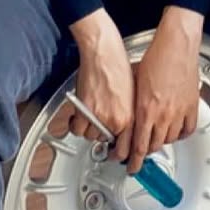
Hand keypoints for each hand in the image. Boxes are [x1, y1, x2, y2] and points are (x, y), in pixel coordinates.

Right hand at [68, 9, 134, 163]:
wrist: (104, 52)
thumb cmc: (118, 66)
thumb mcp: (133, 94)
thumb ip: (129, 114)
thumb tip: (124, 125)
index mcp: (132, 117)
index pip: (129, 148)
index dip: (123, 156)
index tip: (120, 158)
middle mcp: (117, 120)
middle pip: (106, 142)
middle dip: (103, 137)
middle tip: (100, 128)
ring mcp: (99, 117)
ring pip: (90, 136)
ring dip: (90, 128)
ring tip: (92, 114)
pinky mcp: (84, 111)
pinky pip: (76, 129)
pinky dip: (76, 125)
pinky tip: (79, 116)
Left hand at [127, 6, 203, 176]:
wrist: (176, 46)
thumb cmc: (155, 58)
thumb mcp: (134, 83)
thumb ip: (131, 104)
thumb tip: (126, 115)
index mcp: (145, 110)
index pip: (137, 146)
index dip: (133, 161)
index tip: (130, 167)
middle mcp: (162, 115)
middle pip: (152, 146)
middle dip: (143, 153)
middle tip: (139, 154)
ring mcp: (178, 112)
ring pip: (169, 140)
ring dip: (160, 143)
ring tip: (155, 139)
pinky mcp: (192, 107)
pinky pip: (187, 130)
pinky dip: (180, 135)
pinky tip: (175, 132)